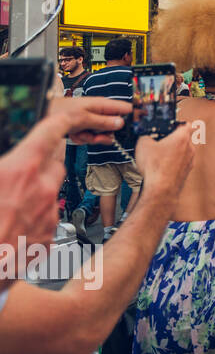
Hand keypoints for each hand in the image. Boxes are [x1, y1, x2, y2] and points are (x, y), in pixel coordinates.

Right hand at [0, 112, 75, 247]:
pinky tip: (12, 228)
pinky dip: (33, 220)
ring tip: (7, 210)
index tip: (68, 116)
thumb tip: (11, 162)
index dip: (63, 119)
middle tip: (18, 178)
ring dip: (35, 196)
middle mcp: (42, 189)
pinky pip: (47, 220)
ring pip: (50, 194)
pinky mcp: (50, 237)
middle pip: (54, 165)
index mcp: (21, 169)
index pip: (52, 131)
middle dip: (42, 167)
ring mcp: (49, 214)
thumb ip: (3, 166)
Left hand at [46, 96, 128, 144]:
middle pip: (113, 127)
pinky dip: (83, 138)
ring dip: (91, 138)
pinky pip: (92, 137)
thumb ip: (104, 122)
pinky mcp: (87, 127)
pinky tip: (75, 135)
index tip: (130, 127)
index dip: (129, 118)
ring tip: (80, 134)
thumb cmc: (63, 112)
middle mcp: (100, 112)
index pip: (125, 109)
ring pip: (102, 134)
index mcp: (103, 104)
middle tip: (95, 137)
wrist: (46, 116)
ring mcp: (93, 120)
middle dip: (104, 134)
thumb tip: (121, 123)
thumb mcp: (85, 118)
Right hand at [133, 124, 196, 204]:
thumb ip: (146, 136)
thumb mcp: (143, 144)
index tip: (172, 125)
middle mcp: (190, 148)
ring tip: (159, 157)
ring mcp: (190, 161)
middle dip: (173, 139)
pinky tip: (162, 168)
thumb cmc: (155, 166)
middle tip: (160, 142)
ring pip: (183, 152)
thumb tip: (146, 137)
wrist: (161, 189)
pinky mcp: (187, 172)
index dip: (179, 124)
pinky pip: (181, 164)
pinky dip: (173, 164)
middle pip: (184, 138)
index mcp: (182, 137)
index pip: (187, 124)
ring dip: (173, 152)